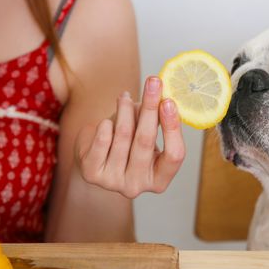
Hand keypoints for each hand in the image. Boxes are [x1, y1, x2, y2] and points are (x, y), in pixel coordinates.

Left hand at [75, 76, 185, 197]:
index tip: (169, 102)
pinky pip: (103, 139)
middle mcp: (138, 186)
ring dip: (126, 110)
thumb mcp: (146, 133)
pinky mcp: (93, 173)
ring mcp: (114, 182)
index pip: (174, 156)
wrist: (96, 159)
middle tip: (153, 82)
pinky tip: (108, 121)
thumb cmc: (128, 144)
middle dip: (150, 107)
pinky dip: (107, 124)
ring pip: (123, 135)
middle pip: (146, 141)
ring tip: (125, 98)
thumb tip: (159, 94)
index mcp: (159, 180)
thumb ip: (155, 119)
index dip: (172, 128)